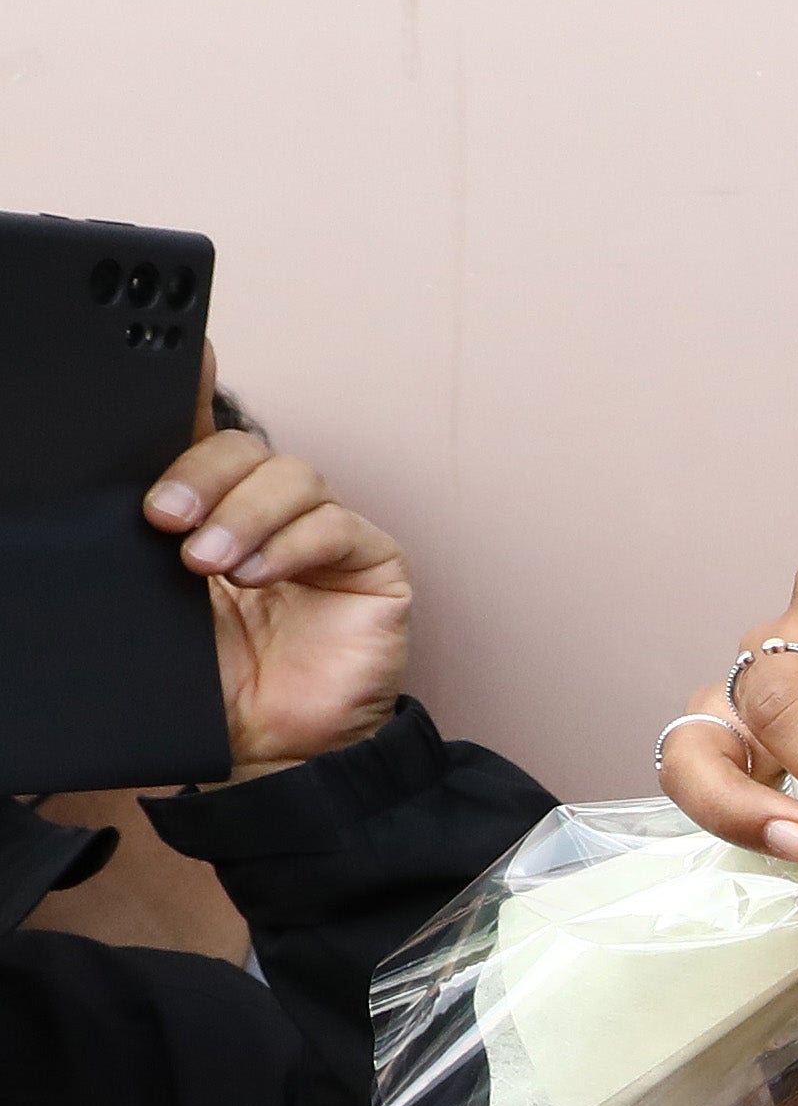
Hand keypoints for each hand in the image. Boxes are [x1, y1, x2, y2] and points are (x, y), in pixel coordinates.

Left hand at [147, 422, 412, 773]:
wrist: (266, 750)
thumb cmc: (213, 682)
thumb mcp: (156, 600)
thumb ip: (152, 541)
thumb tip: (116, 493)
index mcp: (212, 511)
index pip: (202, 434)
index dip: (196, 387)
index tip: (186, 355)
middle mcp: (268, 514)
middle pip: (245, 448)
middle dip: (201, 474)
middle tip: (165, 520)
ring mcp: (324, 537)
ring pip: (292, 476)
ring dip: (245, 514)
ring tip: (211, 566)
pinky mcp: (372, 565)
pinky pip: (337, 526)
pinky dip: (294, 543)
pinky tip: (261, 578)